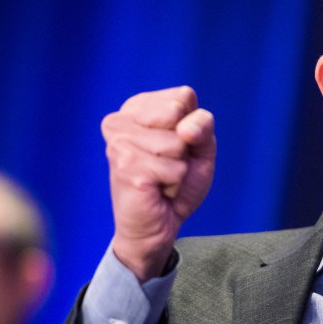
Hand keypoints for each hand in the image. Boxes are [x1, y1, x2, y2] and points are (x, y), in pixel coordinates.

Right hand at [101, 86, 215, 280]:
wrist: (157, 227)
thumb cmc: (176, 185)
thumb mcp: (200, 148)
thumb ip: (202, 126)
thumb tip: (185, 128)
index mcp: (137, 108)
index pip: (183, 96)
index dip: (193, 126)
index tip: (178, 147)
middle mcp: (120, 120)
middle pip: (179, 114)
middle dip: (185, 147)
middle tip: (168, 166)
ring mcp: (120, 142)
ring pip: (177, 143)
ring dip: (179, 168)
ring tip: (161, 179)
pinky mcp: (126, 166)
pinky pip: (175, 168)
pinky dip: (174, 184)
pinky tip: (157, 190)